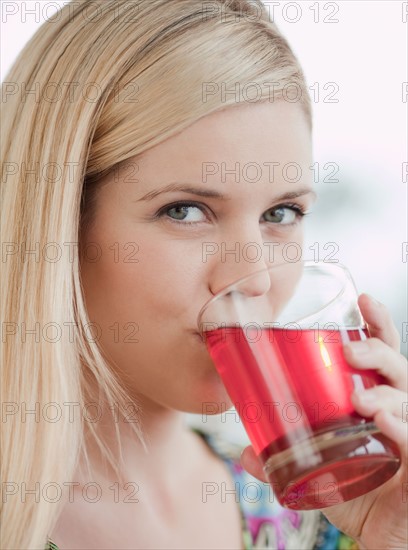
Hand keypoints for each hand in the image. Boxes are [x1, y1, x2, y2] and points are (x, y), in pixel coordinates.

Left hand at [240, 294, 407, 548]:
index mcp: (377, 401)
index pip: (385, 355)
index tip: (361, 301)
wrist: (380, 539)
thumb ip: (281, 459)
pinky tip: (382, 422)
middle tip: (350, 351)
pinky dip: (402, 429)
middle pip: (398, 369)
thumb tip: (244, 453)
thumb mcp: (316, 471)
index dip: (378, 325)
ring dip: (385, 393)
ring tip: (360, 400)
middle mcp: (400, 413)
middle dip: (379, 352)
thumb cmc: (354, 493)